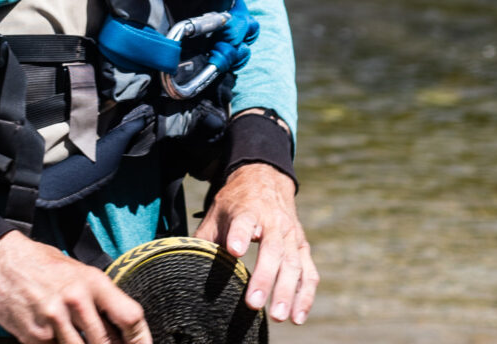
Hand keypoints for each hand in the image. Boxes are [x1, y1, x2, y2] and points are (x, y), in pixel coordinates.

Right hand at [0, 230, 151, 343]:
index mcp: (92, 281)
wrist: (0, 260)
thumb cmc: (40, 264)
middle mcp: (77, 300)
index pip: (130, 316)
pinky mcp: (35, 337)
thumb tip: (120, 329)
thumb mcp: (76, 271)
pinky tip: (59, 339)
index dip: (142, 340)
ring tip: (80, 339)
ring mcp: (55, 320)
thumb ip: (97, 298)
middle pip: (107, 343)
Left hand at [194, 163, 317, 324]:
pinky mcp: (301, 246)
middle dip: (264, 277)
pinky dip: (304, 295)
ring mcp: (290, 234)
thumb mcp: (217, 212)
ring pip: (292, 263)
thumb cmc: (235, 203)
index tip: (234, 250)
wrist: (265, 179)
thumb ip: (206, 238)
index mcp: (248, 210)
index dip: (239, 235)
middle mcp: (273, 221)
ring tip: (276, 316)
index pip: (243, 222)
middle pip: (272, 249)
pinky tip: (297, 317)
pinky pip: (308, 272)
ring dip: (286, 292)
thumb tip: (188, 265)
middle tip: (253, 303)